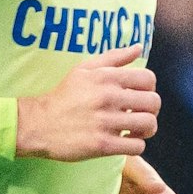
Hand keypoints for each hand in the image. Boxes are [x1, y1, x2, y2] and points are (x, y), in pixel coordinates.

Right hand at [15, 45, 157, 160]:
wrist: (39, 124)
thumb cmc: (63, 96)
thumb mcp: (84, 69)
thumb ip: (114, 57)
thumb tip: (138, 47)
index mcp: (106, 77)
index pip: (148, 79)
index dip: (149, 89)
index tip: (138, 97)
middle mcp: (108, 97)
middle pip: (153, 102)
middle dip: (150, 110)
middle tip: (138, 115)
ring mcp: (106, 122)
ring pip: (148, 125)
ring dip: (146, 129)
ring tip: (134, 130)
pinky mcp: (102, 145)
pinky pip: (136, 146)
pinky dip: (135, 145)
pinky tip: (124, 142)